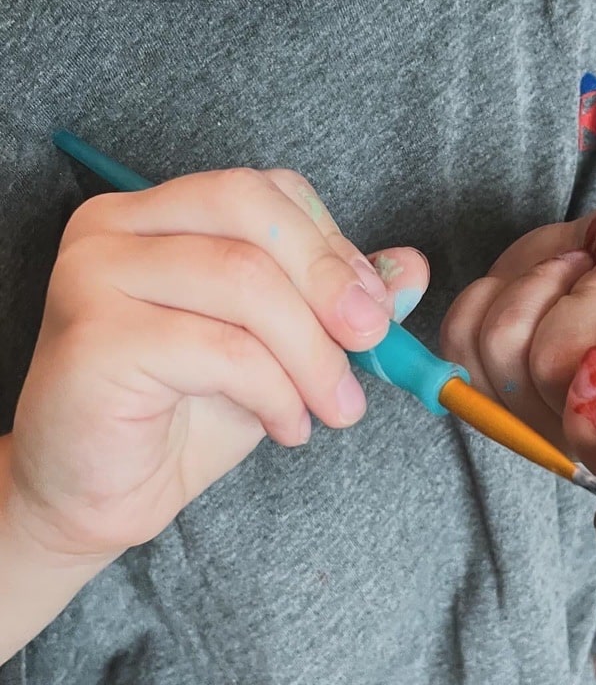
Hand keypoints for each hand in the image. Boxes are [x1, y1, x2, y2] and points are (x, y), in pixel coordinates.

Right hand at [8, 168, 428, 560]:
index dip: (331, 243)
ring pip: (245, 280)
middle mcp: (116, 226)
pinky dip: (276, 390)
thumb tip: (412, 269)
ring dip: (312, 353)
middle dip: (329, 280)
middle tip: (372, 343)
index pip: (264, 190)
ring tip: (332, 406)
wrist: (100, 494)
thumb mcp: (280, 345)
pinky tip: (286, 425)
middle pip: (250, 210)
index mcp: (158, 211)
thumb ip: (338, 301)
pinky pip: (221, 348)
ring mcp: (95, 275)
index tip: (373, 308)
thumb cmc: (187, 410)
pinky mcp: (94, 338)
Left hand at [440, 189, 595, 482]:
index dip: (594, 416)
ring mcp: (521, 401)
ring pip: (497, 345)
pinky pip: (458, 332)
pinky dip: (498, 287)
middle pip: (544, 376)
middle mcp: (577, 428)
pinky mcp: (478, 367)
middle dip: (583, 304)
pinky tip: (542, 281)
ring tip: (583, 271)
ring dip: (544, 284)